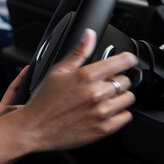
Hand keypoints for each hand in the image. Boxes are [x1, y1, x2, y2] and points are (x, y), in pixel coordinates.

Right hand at [0, 29, 137, 163]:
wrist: (35, 128)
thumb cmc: (44, 100)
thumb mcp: (57, 71)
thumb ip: (78, 52)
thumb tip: (88, 35)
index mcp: (85, 76)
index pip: (122, 62)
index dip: (127, 59)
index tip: (126, 60)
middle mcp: (96, 93)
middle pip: (126, 81)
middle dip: (116, 79)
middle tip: (101, 84)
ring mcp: (102, 112)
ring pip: (128, 98)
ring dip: (119, 97)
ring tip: (102, 98)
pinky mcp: (104, 129)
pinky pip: (126, 117)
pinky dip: (118, 113)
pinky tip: (104, 111)